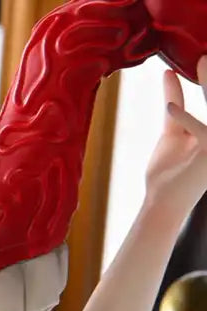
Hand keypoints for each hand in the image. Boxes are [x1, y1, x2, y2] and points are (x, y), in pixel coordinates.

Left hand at [145, 56, 206, 219]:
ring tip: (202, 62)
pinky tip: (170, 108)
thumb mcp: (173, 129)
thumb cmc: (169, 170)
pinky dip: (185, 118)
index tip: (202, 57)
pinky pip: (201, 131)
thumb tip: (169, 73)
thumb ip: (175, 100)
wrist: (161, 202)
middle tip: (205, 54)